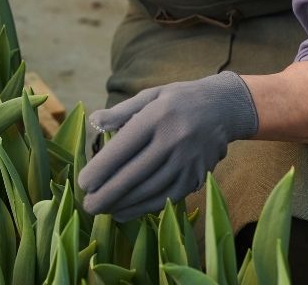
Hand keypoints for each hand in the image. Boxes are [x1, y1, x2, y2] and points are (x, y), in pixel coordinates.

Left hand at [78, 71, 258, 220]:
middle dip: (108, 194)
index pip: (124, 148)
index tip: (83, 183)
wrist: (224, 108)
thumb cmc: (177, 100)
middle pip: (136, 174)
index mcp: (157, 117)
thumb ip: (121, 111)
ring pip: (152, 189)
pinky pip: (169, 197)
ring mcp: (189, 160)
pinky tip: (125, 212)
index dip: (101, 169)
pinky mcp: (198, 175)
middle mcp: (174, 140)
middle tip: (87, 205)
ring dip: (124, 204)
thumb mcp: (150, 95)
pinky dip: (145, 208)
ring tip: (102, 211)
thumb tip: (95, 120)